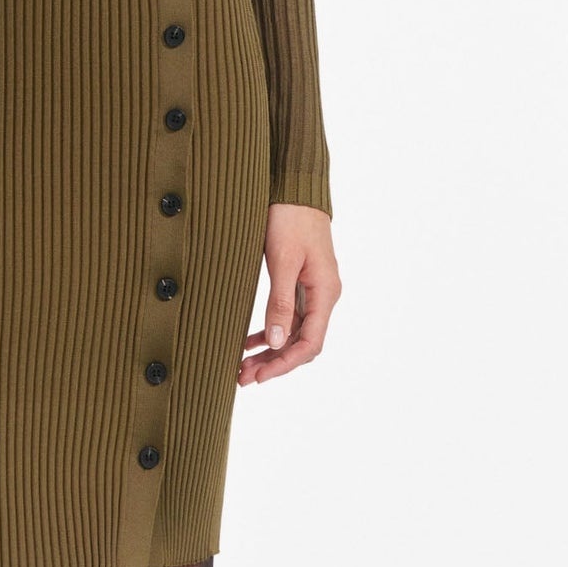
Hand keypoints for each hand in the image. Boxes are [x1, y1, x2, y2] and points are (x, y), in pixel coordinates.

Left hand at [240, 203, 339, 384]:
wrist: (295, 188)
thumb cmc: (290, 218)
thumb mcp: (283, 261)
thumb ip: (280, 302)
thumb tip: (276, 342)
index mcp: (325, 292)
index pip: (310, 343)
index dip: (284, 364)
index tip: (259, 377)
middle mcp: (323, 295)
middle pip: (301, 343)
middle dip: (273, 363)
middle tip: (242, 377)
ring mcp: (313, 290)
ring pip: (293, 332)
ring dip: (270, 351)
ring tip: (242, 366)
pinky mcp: (301, 283)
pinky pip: (288, 317)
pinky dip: (270, 331)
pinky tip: (249, 342)